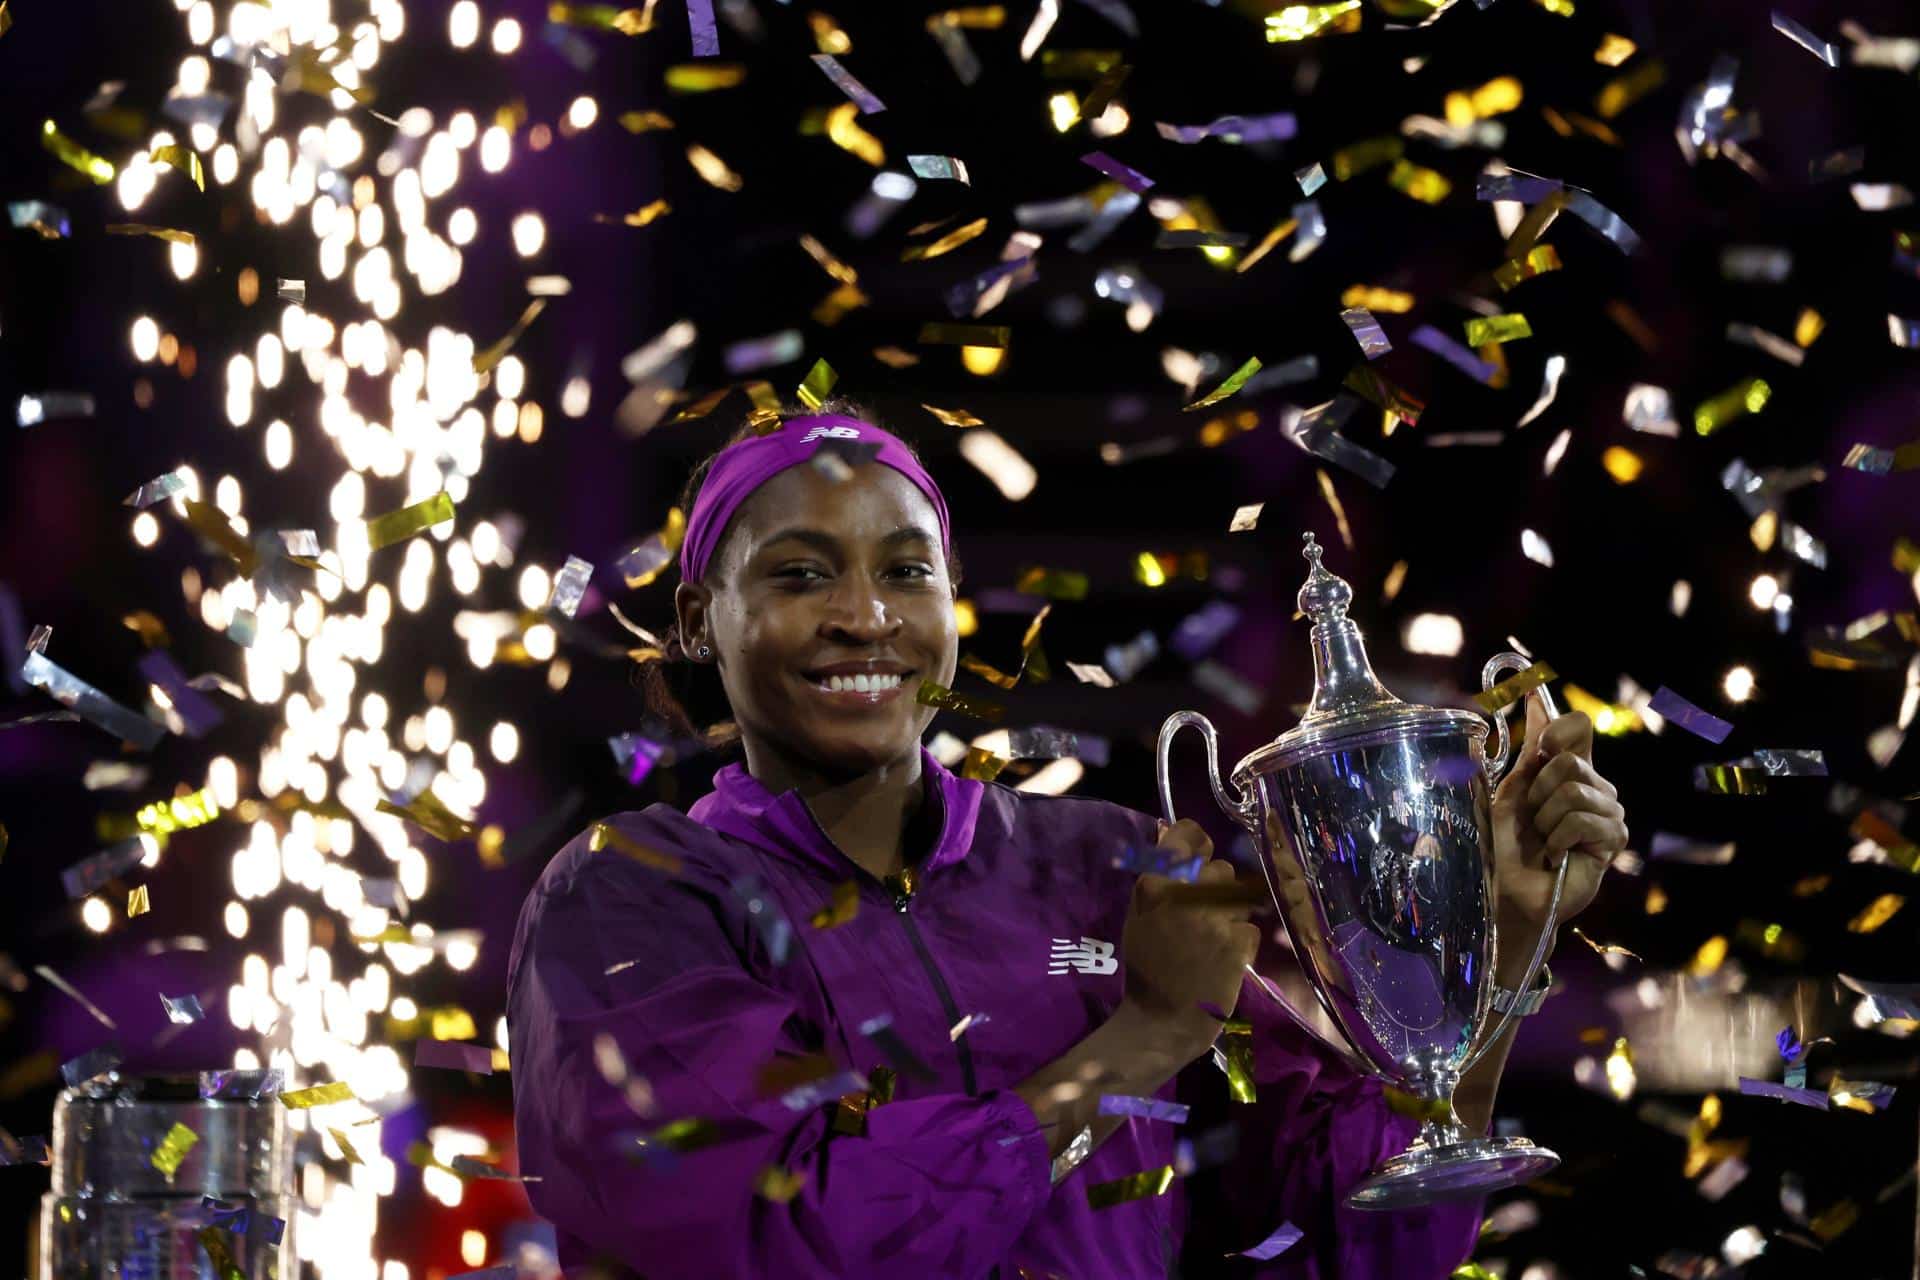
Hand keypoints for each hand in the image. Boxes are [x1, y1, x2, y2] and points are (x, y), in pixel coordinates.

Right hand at [1118, 819, 1260, 1061]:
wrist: (1162, 1021)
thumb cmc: (1147, 968)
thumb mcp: (1139, 917)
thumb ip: (1158, 877)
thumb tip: (1170, 834)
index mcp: (1154, 884)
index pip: (1190, 834)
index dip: (1199, 847)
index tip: (1198, 862)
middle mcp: (1185, 894)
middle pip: (1220, 869)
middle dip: (1217, 890)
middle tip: (1204, 916)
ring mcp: (1214, 918)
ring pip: (1239, 897)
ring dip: (1232, 915)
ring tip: (1215, 939)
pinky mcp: (1237, 941)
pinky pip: (1250, 927)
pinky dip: (1241, 943)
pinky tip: (1225, 959)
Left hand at [1490, 691, 1627, 936]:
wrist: (1510, 889)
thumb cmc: (1507, 843)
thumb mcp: (1512, 791)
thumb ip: (1530, 751)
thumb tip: (1536, 700)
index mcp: (1570, 770)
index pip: (1579, 727)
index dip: (1557, 730)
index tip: (1540, 747)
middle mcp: (1595, 786)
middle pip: (1570, 760)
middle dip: (1538, 791)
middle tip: (1534, 819)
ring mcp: (1609, 812)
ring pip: (1574, 791)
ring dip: (1546, 819)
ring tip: (1544, 841)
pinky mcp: (1614, 839)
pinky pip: (1582, 820)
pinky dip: (1558, 839)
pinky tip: (1555, 856)